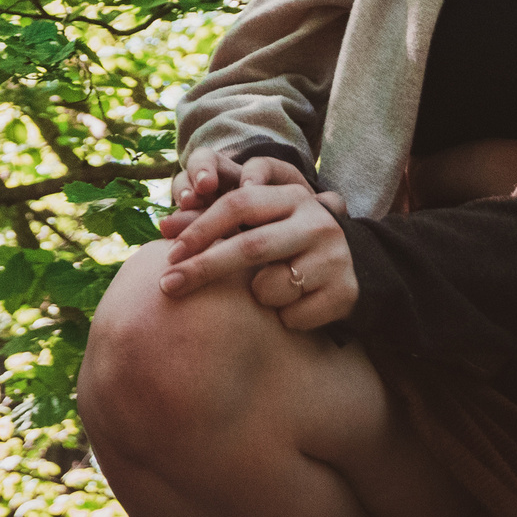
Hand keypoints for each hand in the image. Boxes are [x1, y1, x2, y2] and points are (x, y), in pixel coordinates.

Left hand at [156, 154, 355, 329]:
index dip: (200, 229)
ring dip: (257, 298)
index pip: (238, 204)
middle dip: (203, 269)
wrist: (354, 269)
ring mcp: (336, 257)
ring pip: (271, 288)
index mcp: (292, 196)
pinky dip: (283, 319)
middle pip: (251, 247)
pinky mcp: (347, 292)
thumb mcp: (257, 225)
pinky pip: (294, 317)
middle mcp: (317, 222)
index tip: (170, 253)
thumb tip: (162, 228)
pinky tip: (296, 308)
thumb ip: (212, 223)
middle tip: (167, 285)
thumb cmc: (286, 243)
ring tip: (268, 292)